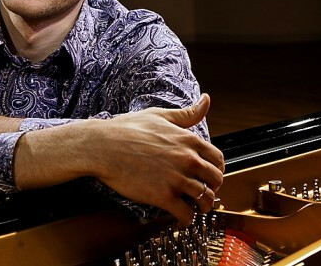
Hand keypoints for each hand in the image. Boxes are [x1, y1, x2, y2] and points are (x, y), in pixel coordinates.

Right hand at [13, 93, 224, 226]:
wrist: (103, 146)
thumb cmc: (127, 129)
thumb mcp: (160, 115)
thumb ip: (186, 113)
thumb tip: (206, 100)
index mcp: (188, 140)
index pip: (218, 159)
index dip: (217, 170)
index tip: (210, 176)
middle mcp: (187, 159)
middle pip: (215, 180)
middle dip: (213, 188)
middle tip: (204, 193)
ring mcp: (176, 179)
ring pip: (204, 199)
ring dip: (203, 206)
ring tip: (195, 209)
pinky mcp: (163, 196)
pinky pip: (185, 214)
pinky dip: (187, 219)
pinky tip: (181, 219)